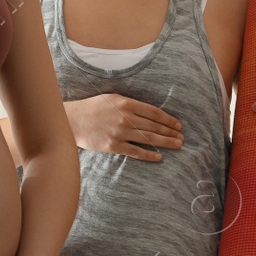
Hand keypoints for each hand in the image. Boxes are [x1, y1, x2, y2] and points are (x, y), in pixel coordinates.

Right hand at [65, 93, 183, 161]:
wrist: (73, 120)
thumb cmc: (94, 107)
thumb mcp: (113, 98)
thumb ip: (131, 104)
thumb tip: (151, 113)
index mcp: (126, 104)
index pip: (154, 112)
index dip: (169, 119)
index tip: (178, 125)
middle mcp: (125, 118)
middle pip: (154, 126)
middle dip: (170, 132)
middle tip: (182, 137)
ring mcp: (119, 133)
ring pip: (148, 139)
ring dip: (165, 142)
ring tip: (177, 145)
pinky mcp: (113, 146)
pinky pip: (135, 152)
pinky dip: (149, 155)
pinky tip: (159, 157)